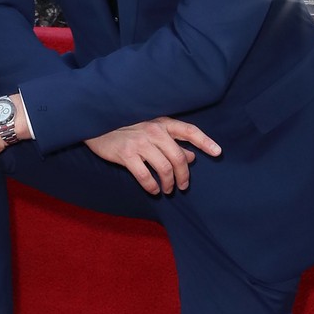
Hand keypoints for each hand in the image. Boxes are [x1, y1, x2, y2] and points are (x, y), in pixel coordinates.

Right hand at [85, 117, 221, 194]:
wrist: (95, 123)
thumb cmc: (125, 126)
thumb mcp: (150, 129)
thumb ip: (171, 141)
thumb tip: (192, 156)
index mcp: (161, 122)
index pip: (189, 130)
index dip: (205, 141)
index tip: (218, 152)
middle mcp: (153, 131)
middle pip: (179, 157)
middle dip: (184, 176)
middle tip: (183, 186)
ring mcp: (140, 142)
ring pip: (164, 168)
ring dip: (169, 183)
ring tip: (167, 189)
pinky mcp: (126, 154)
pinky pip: (144, 175)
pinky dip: (151, 186)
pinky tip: (153, 190)